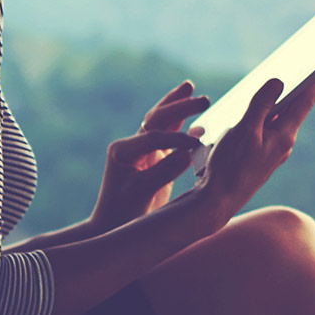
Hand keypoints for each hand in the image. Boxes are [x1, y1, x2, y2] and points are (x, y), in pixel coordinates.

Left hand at [91, 81, 209, 227]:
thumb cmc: (124, 213)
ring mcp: (141, 150)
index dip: (176, 138)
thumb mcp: (143, 193)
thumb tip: (189, 152)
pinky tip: (196, 119)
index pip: (153, 136)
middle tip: (202, 98)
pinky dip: (181, 124)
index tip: (197, 143)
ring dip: (177, 105)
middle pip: (156, 119)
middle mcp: (131, 146)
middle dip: (178, 106)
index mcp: (123, 151)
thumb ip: (164, 171)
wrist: (112, 227)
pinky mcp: (152, 157)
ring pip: (161, 121)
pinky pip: (167, 135)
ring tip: (190, 88)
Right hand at [199, 63, 314, 219]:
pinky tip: (262, 107)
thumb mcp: (244, 130)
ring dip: (286, 99)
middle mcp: (283, 142)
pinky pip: (268, 128)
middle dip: (306, 85)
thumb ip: (262, 105)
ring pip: (281, 118)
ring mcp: (273, 150)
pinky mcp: (261, 155)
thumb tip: (279, 82)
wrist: (218, 201)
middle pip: (297, 107)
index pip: (306, 100)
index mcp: (284, 135)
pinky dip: (269, 114)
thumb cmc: (229, 166)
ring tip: (293, 79)